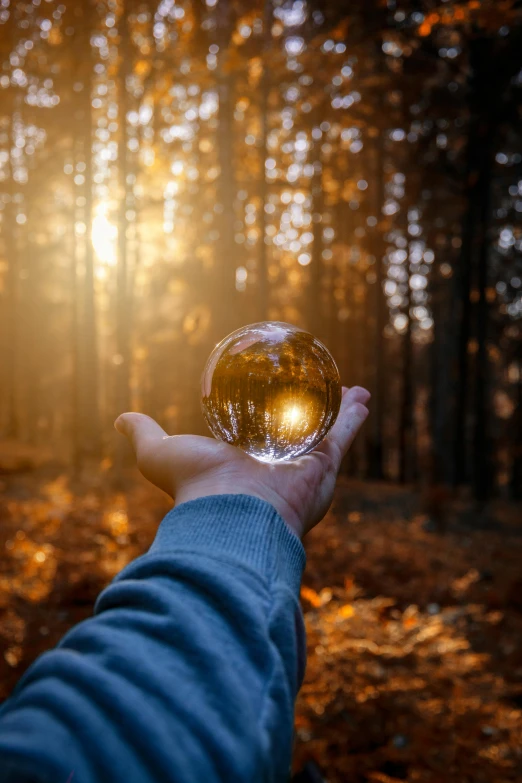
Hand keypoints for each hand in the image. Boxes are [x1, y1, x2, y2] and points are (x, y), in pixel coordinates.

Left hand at [115, 386, 369, 538]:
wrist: (230, 514)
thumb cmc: (195, 488)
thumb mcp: (161, 455)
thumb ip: (145, 436)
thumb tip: (121, 419)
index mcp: (247, 469)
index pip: (262, 439)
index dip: (269, 422)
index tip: (272, 405)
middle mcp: (280, 471)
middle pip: (302, 435)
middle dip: (314, 418)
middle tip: (320, 396)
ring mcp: (305, 468)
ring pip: (327, 432)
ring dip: (340, 412)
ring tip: (351, 393)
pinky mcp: (324, 465)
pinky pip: (343, 434)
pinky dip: (353, 415)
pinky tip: (360, 397)